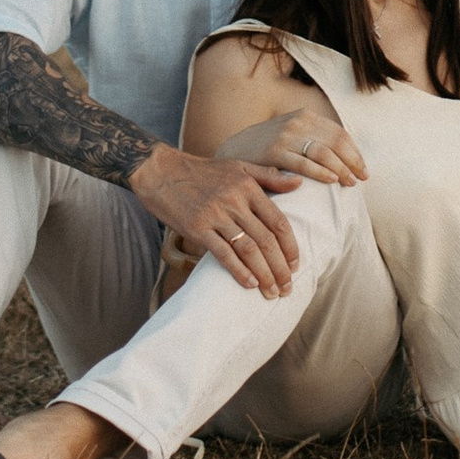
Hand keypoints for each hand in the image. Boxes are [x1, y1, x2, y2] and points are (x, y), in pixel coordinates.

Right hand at [132, 144, 305, 294]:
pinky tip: (249, 284)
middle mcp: (235, 201)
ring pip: (248, 250)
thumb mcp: (238, 166)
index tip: (296, 265)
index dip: (290, 247)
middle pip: (266, 240)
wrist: (160, 171)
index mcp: (248, 187)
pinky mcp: (196, 228)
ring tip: (272, 292)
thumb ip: (269, 176)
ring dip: (263, 274)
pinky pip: (222, 253)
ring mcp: (215, 215)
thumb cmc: (201, 171)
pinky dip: (239, 271)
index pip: (278, 222)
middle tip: (287, 288)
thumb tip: (299, 183)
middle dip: (280, 268)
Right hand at [252, 109, 366, 187]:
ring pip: (323, 152)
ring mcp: (285, 136)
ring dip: (341, 168)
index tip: (363, 170)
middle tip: (361, 178)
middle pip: (336, 142)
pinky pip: (304, 163)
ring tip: (350, 183)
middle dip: (352, 161)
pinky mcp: (274, 151)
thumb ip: (314, 139)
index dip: (355, 152)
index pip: (339, 133)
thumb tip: (346, 156)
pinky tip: (332, 180)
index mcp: (305, 116)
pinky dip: (321, 171)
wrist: (234, 150)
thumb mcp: (292, 135)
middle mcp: (297, 122)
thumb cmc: (268, 147)